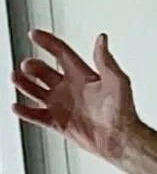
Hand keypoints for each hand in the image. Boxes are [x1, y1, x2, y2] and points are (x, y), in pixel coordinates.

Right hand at [12, 31, 140, 159]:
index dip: (48, 42)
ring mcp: (63, 106)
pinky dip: (25, 112)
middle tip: (28, 66)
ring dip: (24, 83)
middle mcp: (70, 89)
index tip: (34, 34)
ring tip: (16, 77)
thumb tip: (102, 39)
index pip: (61, 53)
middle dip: (32, 66)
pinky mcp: (59, 123)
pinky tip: (17, 106)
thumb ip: (105, 60)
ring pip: (35, 90)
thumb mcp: (117, 81)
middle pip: (43, 71)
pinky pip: (36, 116)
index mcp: (83, 76)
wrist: (121, 140)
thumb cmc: (124, 112)